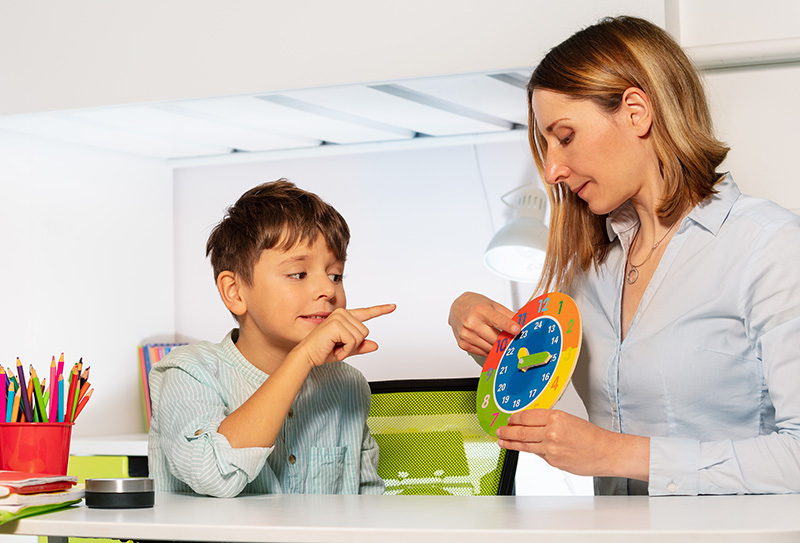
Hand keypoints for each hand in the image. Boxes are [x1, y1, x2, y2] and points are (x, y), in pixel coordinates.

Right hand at [295, 304, 395, 367]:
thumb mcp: (346, 350)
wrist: (307, 355)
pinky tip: (335, 349)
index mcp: (344, 318)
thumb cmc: (322, 351)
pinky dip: (345, 349)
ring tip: (336, 347)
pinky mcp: (336, 324)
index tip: (393, 307)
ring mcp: (339, 317)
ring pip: (360, 336)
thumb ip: (360, 346)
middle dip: (354, 344)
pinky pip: (353, 341)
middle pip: (365, 331)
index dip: (380, 310)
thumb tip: (374, 345)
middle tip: (339, 347)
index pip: (365, 313)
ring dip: (349, 348)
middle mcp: (342, 314)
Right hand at [448, 292, 519, 356]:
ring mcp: (466, 334)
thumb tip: (523, 324)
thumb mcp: (493, 305)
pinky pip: (482, 352)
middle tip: (514, 340)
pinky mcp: (463, 344)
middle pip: (495, 338)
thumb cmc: (475, 305)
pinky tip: (489, 342)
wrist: (457, 307)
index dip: (508, 326)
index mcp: (481, 310)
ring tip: (501, 341)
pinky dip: (489, 349)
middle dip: (507, 341)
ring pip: (490, 348)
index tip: (517, 330)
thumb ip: (508, 315)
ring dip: (498, 347)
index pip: (497, 320)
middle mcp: (472, 322)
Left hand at [495, 409, 649, 479]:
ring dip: (511, 443)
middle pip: (521, 431)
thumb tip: (531, 425)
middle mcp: (551, 432)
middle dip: (507, 431)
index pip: (527, 416)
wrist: (607, 452)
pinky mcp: (553, 461)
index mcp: (556, 417)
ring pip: (525, 445)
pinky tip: (522, 449)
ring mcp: (551, 448)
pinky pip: (537, 454)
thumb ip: (550, 422)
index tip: (508, 419)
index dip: (515, 418)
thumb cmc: (592, 436)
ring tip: (501, 441)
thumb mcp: (569, 420)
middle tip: (498, 431)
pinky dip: (530, 451)